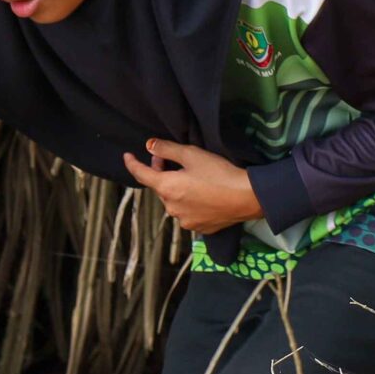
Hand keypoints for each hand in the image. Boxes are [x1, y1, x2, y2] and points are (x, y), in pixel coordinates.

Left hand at [122, 138, 263, 235]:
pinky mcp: (199, 228)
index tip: (127, 156)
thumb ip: (166, 149)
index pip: (141, 175)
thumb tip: (149, 146)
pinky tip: (203, 194)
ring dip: (176, 189)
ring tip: (191, 178)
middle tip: (169, 161)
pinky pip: (187, 212)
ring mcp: (184, 221)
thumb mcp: (192, 155)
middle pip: (159, 188)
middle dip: (161, 174)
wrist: (247, 197)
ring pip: (173, 201)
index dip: (132, 164)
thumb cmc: (219, 173)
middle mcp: (171, 208)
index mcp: (166, 189)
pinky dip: (189, 202)